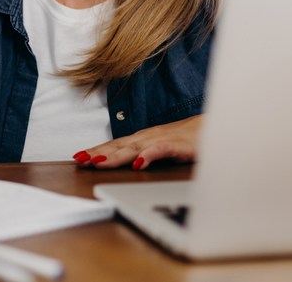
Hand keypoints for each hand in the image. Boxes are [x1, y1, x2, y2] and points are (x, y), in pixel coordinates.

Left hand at [72, 115, 201, 169]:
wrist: (213, 127)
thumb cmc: (187, 139)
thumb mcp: (160, 149)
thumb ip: (144, 155)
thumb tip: (128, 163)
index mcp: (142, 139)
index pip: (114, 145)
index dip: (96, 151)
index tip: (78, 157)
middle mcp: (146, 137)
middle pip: (117, 146)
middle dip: (97, 153)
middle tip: (79, 160)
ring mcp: (160, 139)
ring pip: (133, 148)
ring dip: (114, 155)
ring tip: (97, 162)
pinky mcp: (176, 145)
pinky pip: (160, 150)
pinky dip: (148, 156)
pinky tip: (138, 163)